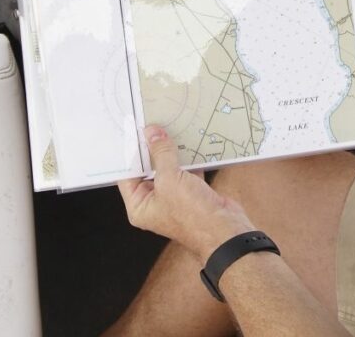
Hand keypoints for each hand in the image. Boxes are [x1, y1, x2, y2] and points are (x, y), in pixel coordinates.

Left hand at [117, 126, 255, 256]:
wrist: (225, 230)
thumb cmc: (191, 214)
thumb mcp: (170, 180)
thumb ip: (161, 154)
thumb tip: (153, 133)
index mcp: (140, 206)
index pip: (128, 175)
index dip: (131, 154)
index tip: (135, 132)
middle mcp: (155, 202)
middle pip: (149, 170)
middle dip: (154, 150)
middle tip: (154, 125)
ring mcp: (175, 197)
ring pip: (170, 168)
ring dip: (173, 152)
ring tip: (172, 129)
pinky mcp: (193, 192)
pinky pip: (188, 171)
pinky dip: (190, 158)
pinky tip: (192, 142)